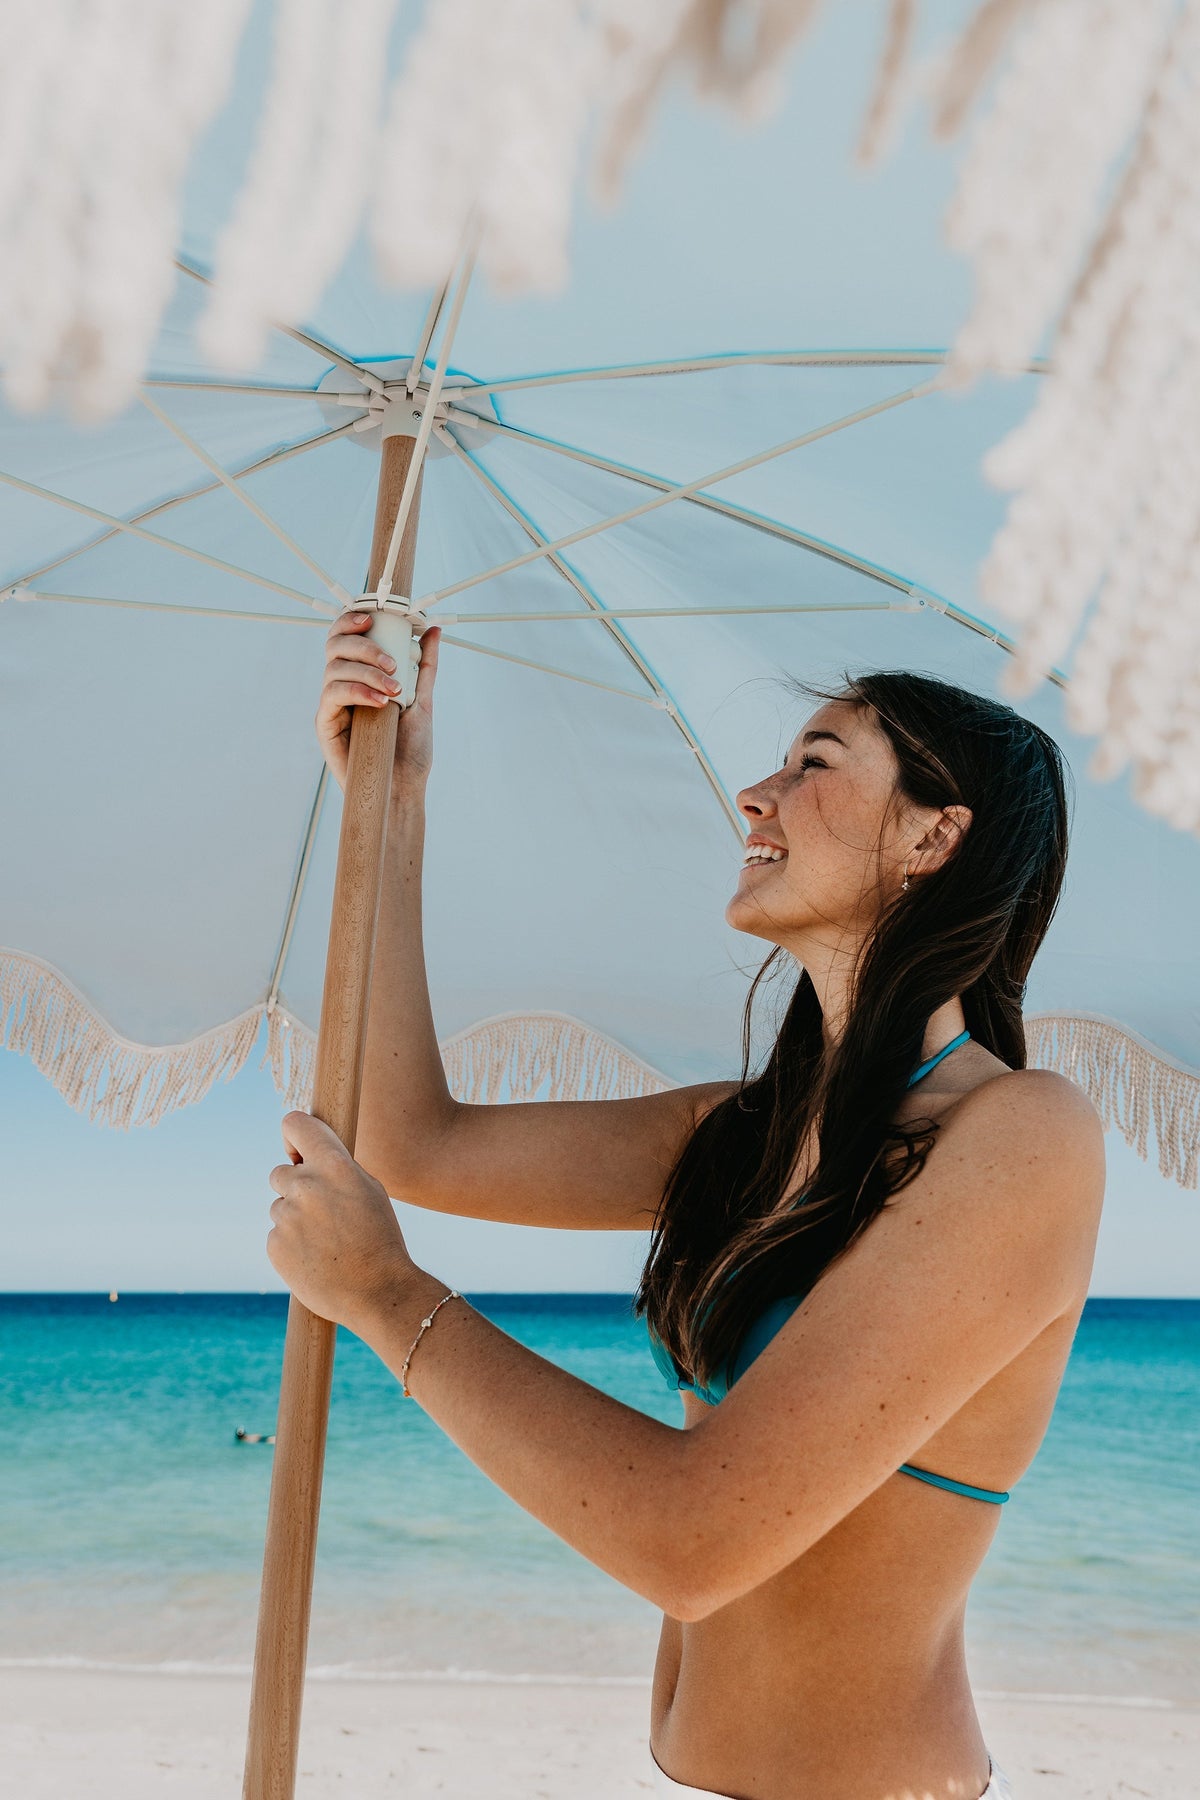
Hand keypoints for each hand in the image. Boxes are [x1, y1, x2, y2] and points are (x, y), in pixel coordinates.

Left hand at [267, 1111, 417, 1333]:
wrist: (379, 1291)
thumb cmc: (380, 1238)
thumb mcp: (370, 1190)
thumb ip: (337, 1168)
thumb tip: (308, 1158)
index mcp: (334, 1165)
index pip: (295, 1124)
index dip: (293, 1136)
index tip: (297, 1151)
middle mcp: (306, 1186)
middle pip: (280, 1173)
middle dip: (295, 1187)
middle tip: (322, 1211)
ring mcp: (287, 1216)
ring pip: (279, 1207)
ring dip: (295, 1218)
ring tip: (325, 1241)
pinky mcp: (274, 1245)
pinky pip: (276, 1235)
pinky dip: (291, 1244)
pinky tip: (316, 1257)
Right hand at [316, 612, 439, 792]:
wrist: (402, 789)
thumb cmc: (410, 750)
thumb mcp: (423, 700)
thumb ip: (425, 665)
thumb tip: (434, 630)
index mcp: (361, 676)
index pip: (346, 637)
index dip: (351, 621)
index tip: (372, 617)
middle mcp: (342, 686)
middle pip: (335, 646)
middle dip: (364, 646)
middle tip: (392, 664)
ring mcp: (332, 705)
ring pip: (334, 668)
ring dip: (367, 672)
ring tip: (394, 691)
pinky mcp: (325, 725)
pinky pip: (332, 696)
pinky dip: (357, 692)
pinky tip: (380, 703)